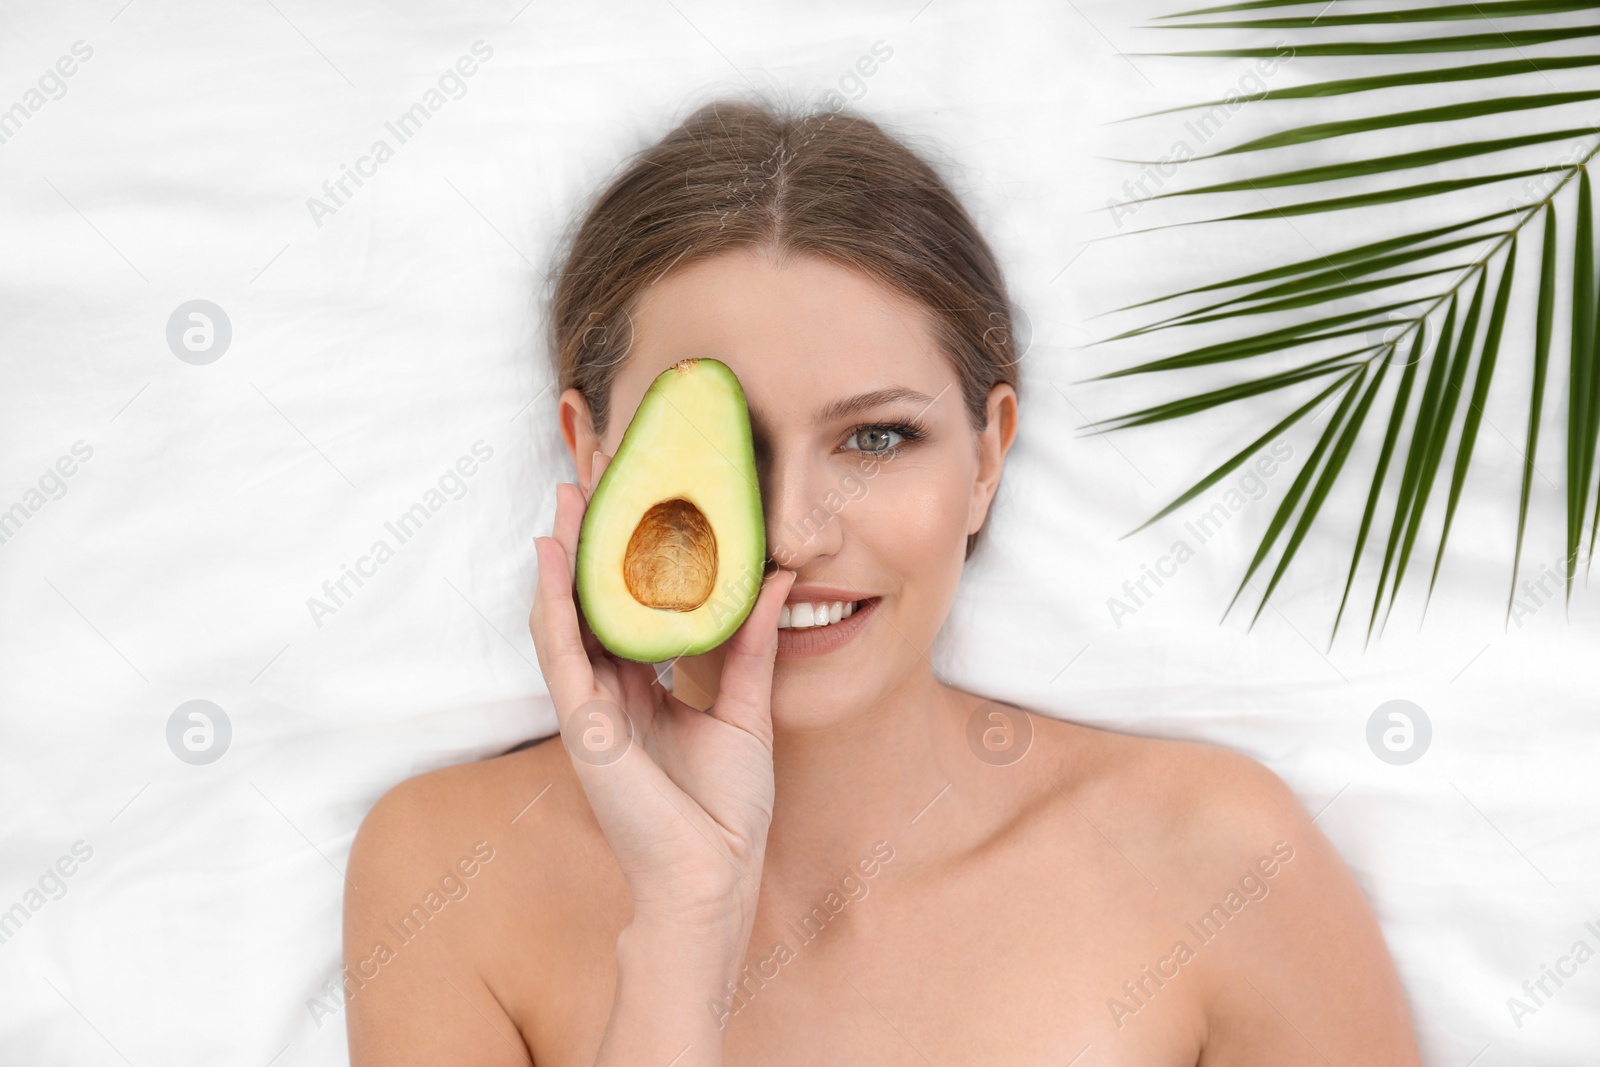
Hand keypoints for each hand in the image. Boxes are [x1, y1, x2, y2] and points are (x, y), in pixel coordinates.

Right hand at [529, 451, 794, 944]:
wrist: (714, 877)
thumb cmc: (727, 810)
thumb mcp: (747, 709)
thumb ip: (752, 645)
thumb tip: (778, 579)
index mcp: (645, 690)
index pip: (630, 606)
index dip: (628, 554)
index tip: (636, 498)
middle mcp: (611, 692)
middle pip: (593, 600)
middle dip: (590, 540)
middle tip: (592, 477)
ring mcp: (591, 708)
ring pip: (567, 616)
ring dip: (563, 555)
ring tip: (565, 498)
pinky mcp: (583, 725)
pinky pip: (561, 652)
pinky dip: (553, 603)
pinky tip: (552, 558)